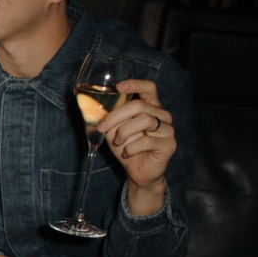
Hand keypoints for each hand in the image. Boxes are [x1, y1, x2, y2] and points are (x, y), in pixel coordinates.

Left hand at [95, 79, 175, 214]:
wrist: (138, 172)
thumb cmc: (126, 147)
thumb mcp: (114, 129)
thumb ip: (109, 116)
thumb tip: (88, 101)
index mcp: (151, 107)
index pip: (149, 87)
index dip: (135, 84)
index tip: (118, 87)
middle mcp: (163, 115)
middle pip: (140, 105)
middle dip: (116, 116)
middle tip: (102, 127)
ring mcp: (168, 130)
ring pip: (144, 121)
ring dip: (124, 133)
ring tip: (118, 142)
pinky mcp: (169, 145)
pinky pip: (147, 141)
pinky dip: (131, 148)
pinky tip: (127, 154)